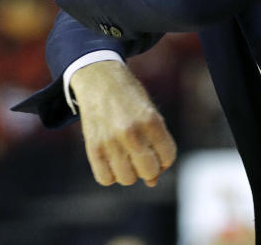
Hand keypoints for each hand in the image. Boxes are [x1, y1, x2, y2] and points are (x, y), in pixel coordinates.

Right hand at [71, 60, 177, 186]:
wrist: (99, 78)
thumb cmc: (130, 98)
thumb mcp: (149, 113)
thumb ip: (156, 145)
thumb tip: (153, 182)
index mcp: (151, 121)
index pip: (167, 156)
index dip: (165, 158)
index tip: (158, 151)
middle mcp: (131, 133)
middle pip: (148, 172)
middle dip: (149, 168)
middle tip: (142, 155)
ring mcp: (110, 141)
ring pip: (127, 179)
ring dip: (130, 172)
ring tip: (126, 156)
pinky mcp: (93, 147)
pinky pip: (105, 179)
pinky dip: (110, 175)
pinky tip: (112, 161)